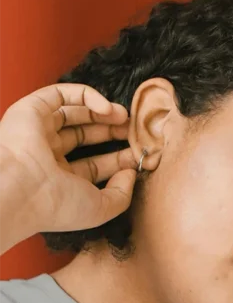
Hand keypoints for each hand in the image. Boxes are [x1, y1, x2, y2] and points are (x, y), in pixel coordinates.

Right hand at [0, 83, 138, 236]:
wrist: (21, 189)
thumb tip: (130, 173)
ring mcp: (38, 131)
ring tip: (125, 117)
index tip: (141, 154)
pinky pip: (61, 94)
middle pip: (85, 136)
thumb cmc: (57, 205)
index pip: (94, 165)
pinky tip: (107, 108)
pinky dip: (87, 96)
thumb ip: (121, 194)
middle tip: (134, 131)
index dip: (119, 159)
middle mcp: (46, 155)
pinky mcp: (32, 110)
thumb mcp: (100, 209)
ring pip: (75, 113)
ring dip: (103, 112)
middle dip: (112, 132)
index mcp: (59, 180)